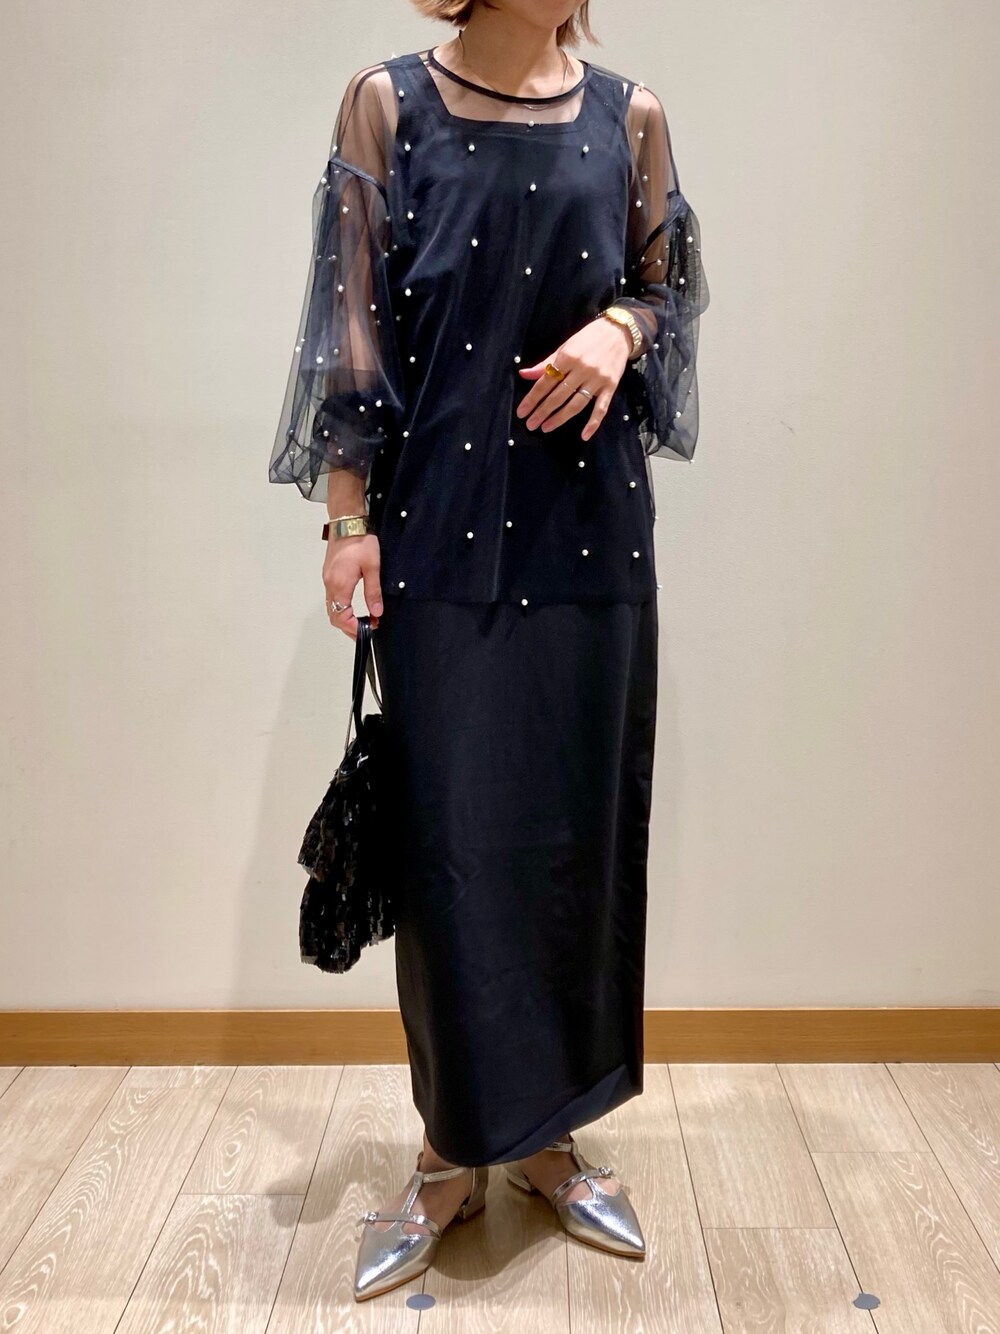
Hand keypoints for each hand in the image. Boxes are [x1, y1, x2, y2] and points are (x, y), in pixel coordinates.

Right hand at [322, 532, 382, 639]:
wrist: (347, 522)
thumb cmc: (360, 541)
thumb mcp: (372, 567)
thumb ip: (373, 592)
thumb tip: (376, 612)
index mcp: (339, 585)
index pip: (341, 617)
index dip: (354, 628)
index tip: (369, 629)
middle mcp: (330, 584)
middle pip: (334, 616)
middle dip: (349, 627)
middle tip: (366, 630)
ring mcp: (328, 580)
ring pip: (332, 608)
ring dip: (345, 618)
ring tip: (362, 620)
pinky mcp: (329, 575)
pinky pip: (332, 598)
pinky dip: (342, 608)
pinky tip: (354, 607)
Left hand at [516, 316, 633, 441]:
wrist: (618, 331)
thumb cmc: (589, 338)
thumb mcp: (565, 346)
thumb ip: (546, 363)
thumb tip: (524, 374)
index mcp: (568, 357)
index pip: (546, 382)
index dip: (532, 398)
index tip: (522, 412)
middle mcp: (582, 369)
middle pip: (558, 395)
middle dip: (542, 411)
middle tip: (531, 424)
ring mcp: (597, 379)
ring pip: (576, 404)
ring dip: (560, 418)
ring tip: (546, 428)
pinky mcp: (610, 386)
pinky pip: (601, 408)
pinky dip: (593, 423)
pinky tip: (584, 435)